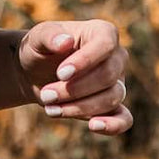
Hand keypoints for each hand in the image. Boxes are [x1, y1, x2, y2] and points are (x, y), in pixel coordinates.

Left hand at [15, 19, 131, 135]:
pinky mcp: (113, 106)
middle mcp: (116, 57)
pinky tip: (94, 126)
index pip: (105, 44)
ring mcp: (117, 83)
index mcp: (102, 32)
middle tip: (46, 95)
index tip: (61, 74)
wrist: (34, 72)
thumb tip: (66, 41)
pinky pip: (124, 119)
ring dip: (79, 107)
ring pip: (110, 98)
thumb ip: (49, 36)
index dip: (86, 61)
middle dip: (75, 89)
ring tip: (50, 108)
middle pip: (107, 75)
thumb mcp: (37, 37)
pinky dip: (112, 125)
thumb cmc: (39, 49)